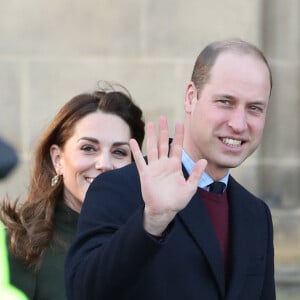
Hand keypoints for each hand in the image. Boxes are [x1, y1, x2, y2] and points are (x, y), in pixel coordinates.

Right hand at [130, 116, 206, 235]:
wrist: (164, 210)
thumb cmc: (177, 200)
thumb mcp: (190, 187)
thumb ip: (196, 173)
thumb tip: (204, 160)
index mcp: (175, 165)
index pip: (178, 146)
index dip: (179, 134)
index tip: (180, 122)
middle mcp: (164, 164)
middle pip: (164, 143)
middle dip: (163, 130)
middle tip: (162, 118)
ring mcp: (154, 167)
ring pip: (152, 148)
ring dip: (151, 136)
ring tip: (150, 124)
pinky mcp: (145, 173)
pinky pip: (140, 160)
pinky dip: (136, 151)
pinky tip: (133, 141)